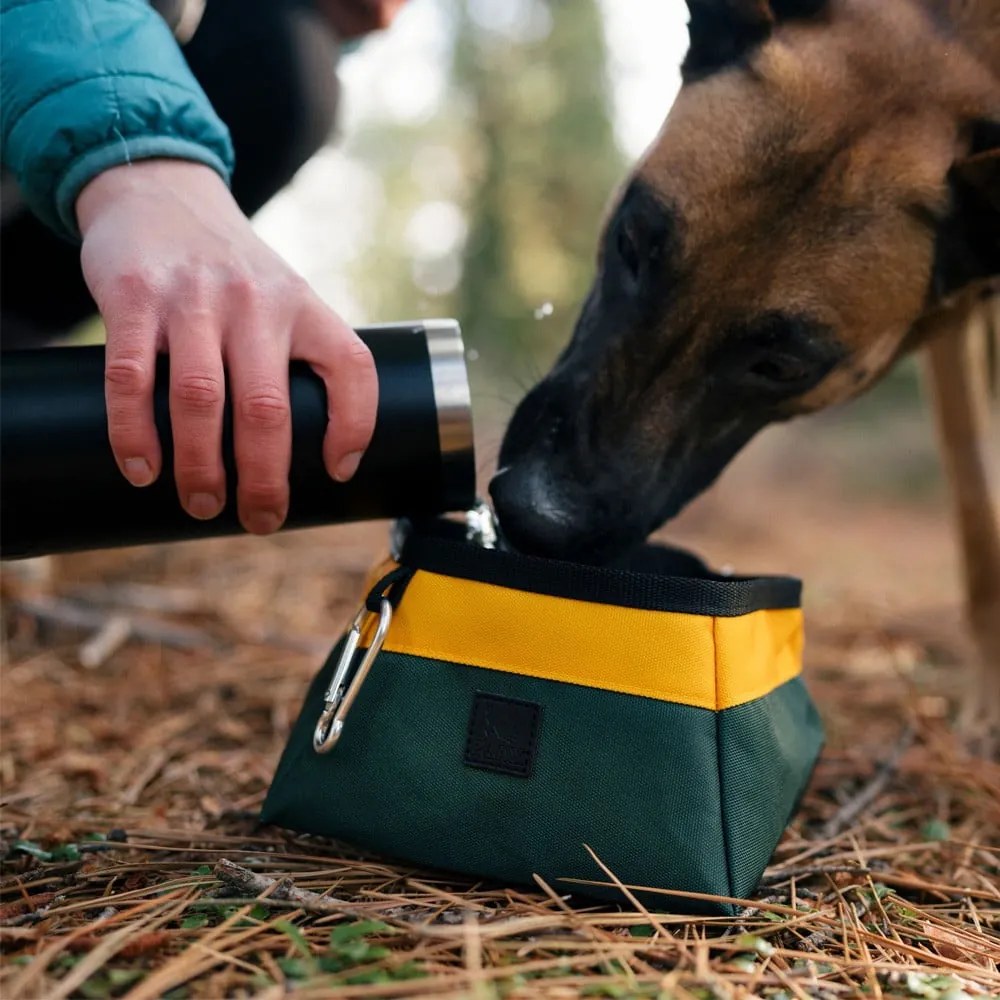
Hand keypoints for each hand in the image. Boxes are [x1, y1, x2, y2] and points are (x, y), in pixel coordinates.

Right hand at [76, 159, 377, 534]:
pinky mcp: (134, 297)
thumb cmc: (232, 272)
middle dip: (265, 479)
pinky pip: (132, 378)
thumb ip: (300, 356)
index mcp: (305, 305)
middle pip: (268, 407)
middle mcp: (256, 301)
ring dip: (201, 467)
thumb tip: (313, 453)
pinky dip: (134, 433)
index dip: (355, 426)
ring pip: (201, 400)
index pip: (353, 368)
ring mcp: (193, 298)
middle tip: (260, 520)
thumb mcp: (284, 298)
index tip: (339, 472)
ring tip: (202, 505)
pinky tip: (142, 469)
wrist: (161, 194)